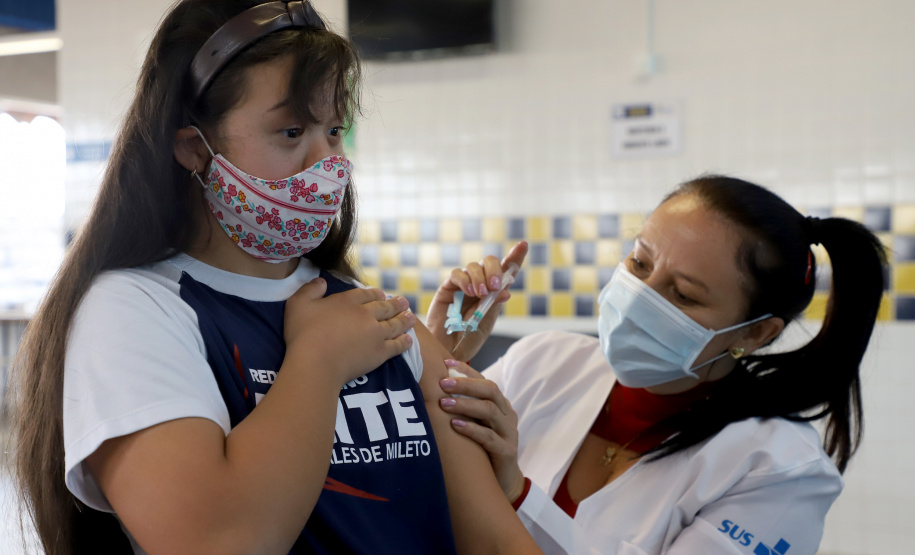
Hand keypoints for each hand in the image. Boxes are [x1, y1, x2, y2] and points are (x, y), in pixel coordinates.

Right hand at [284, 278, 415, 383]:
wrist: (316, 362)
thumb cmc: (303, 333)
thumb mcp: (298, 304)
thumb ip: (310, 290)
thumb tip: (321, 282)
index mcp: (347, 301)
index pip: (366, 294)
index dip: (375, 294)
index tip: (382, 295)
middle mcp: (366, 314)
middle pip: (384, 307)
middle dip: (395, 304)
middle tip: (404, 302)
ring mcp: (376, 333)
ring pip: (395, 324)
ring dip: (404, 319)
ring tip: (411, 316)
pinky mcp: (380, 352)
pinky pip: (397, 345)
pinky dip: (404, 341)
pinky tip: (409, 339)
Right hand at [427, 241, 527, 360]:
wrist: (450, 350)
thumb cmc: (469, 337)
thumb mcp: (486, 321)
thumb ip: (494, 304)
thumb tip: (505, 290)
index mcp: (494, 290)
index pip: (507, 269)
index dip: (515, 256)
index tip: (523, 245)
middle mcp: (480, 283)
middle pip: (489, 262)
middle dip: (494, 270)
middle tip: (495, 286)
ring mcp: (464, 283)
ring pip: (474, 266)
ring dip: (480, 277)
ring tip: (481, 294)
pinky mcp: (448, 287)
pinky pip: (457, 274)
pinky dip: (465, 280)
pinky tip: (470, 292)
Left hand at [438, 360, 525, 502]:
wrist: (504, 483)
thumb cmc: (483, 450)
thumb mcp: (476, 425)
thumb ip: (464, 408)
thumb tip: (435, 388)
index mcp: (500, 405)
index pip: (484, 380)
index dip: (466, 371)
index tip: (445, 363)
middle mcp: (507, 415)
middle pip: (490, 390)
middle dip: (466, 384)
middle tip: (442, 382)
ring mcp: (509, 433)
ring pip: (490, 411)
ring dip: (465, 404)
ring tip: (444, 403)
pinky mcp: (507, 452)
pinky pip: (489, 437)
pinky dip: (472, 429)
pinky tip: (455, 425)